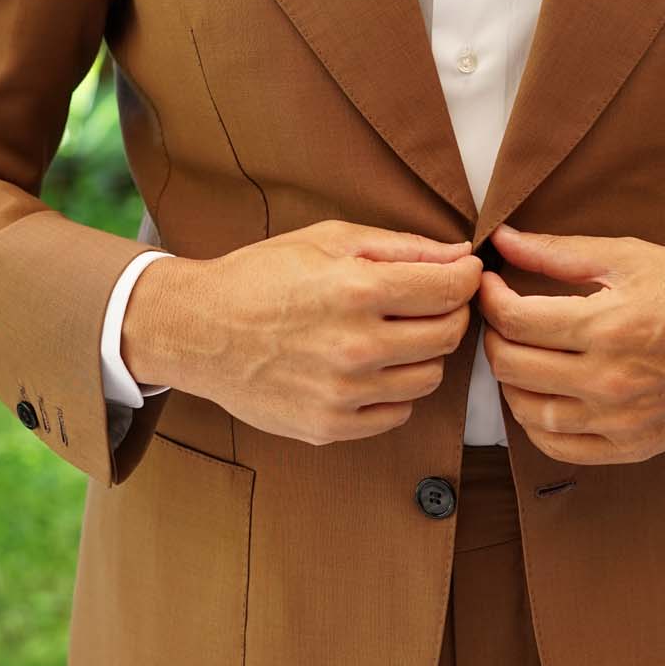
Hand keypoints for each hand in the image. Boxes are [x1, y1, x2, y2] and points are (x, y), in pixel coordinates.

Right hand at [122, 219, 482, 445]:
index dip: (467, 278)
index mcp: (357, 289)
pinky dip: (394, 391)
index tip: (463, 273)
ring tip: (392, 335)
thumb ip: (400, 247)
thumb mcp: (328, 239)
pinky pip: (396, 412)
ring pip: (429, 377)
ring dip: (422, 354)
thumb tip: (460, 255)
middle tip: (428, 302)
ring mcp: (343, 393)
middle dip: (450, 313)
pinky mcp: (329, 426)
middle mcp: (355, 346)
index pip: (451, 289)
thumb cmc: (262, 276)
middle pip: (448, 335)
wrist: (197, 330)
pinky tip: (369, 368)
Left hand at [476, 222, 664, 464]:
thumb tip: (502, 240)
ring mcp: (619, 419)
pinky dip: (535, 424)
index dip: (488, 298)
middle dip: (492, 335)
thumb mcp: (630, 257)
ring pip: (527, 410)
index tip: (488, 284)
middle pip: (512, 366)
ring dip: (508, 380)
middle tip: (500, 317)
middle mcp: (609, 379)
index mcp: (607, 326)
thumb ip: (558, 252)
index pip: (514, 320)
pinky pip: (559, 446)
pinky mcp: (631, 446)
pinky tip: (538, 397)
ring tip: (517, 354)